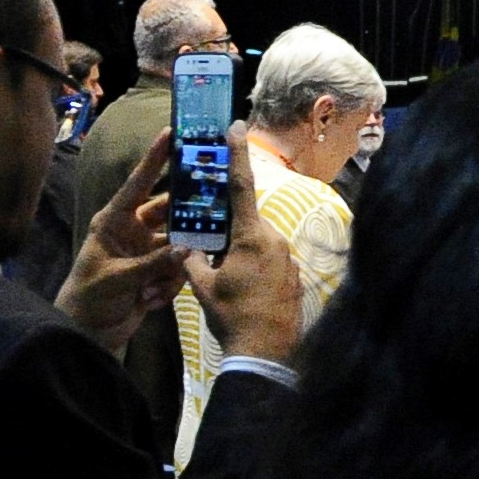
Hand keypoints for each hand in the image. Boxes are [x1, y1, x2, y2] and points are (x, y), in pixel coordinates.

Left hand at [56, 132, 189, 351]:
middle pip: (169, 212)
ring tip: (153, 288)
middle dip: (185, 218)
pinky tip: (149, 301)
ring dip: (172, 268)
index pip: (137, 184)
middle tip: (209, 213)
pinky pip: (179, 269)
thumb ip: (153, 263)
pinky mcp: (158, 271)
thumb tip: (187, 249)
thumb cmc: (90, 297)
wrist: (89, 331)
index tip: (171, 134)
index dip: (154, 159)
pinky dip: (168, 286)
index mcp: (114, 221)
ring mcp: (148, 250)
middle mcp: (133, 230)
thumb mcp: (117, 278)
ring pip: (180, 245)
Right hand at [186, 170, 303, 364]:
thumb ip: (192, 259)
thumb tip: (184, 246)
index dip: (236, 154)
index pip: (241, 186)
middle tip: (211, 247)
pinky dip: (254, 265)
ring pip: (258, 240)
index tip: (236, 127)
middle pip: (247, 219)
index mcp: (251, 236)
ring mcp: (288, 257)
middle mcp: (274, 239)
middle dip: (228, 228)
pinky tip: (243, 288)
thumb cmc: (232, 316)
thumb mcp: (202, 286)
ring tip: (226, 276)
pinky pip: (270, 259)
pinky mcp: (294, 273)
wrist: (266, 351)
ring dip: (240, 250)